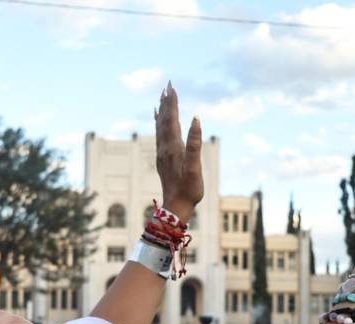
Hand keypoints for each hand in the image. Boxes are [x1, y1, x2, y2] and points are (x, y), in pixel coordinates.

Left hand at [154, 82, 202, 219]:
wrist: (176, 207)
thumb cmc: (189, 190)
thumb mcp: (195, 168)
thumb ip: (195, 143)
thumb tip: (196, 119)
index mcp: (173, 148)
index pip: (172, 120)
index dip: (172, 103)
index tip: (172, 87)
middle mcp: (165, 148)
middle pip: (164, 121)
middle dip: (166, 103)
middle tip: (167, 85)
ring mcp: (162, 154)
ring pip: (160, 127)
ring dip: (162, 111)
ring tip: (162, 98)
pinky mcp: (163, 160)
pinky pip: (159, 136)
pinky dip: (159, 124)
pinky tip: (158, 120)